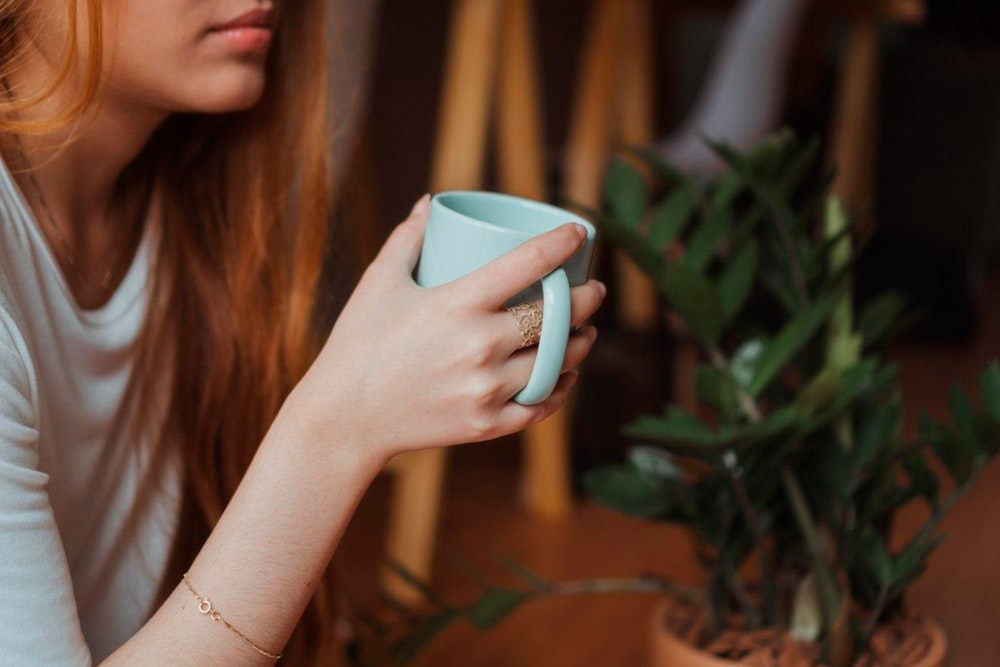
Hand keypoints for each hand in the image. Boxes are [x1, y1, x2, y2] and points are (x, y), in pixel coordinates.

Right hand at [289, 194, 605, 465]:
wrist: (343, 418)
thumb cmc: (358, 343)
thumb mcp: (379, 282)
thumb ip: (407, 237)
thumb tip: (429, 202)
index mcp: (458, 303)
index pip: (529, 263)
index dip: (562, 242)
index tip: (578, 232)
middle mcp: (480, 345)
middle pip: (557, 316)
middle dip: (586, 298)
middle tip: (593, 289)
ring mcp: (486, 389)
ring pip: (557, 362)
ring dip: (580, 343)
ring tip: (585, 331)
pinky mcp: (486, 424)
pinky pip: (541, 405)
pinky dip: (560, 388)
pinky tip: (564, 375)